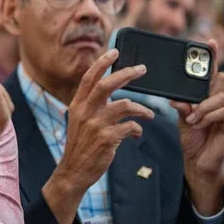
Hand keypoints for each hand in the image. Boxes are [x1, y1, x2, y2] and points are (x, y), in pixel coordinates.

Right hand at [42, 49, 153, 223]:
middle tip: (141, 69)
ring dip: (142, 108)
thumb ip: (91, 105)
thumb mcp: (79, 120)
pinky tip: (137, 133)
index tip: (115, 52)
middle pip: (107, 84)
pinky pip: (130, 127)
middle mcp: (85, 111)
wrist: (74, 171)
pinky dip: (137, 129)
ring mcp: (96, 125)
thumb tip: (110, 91)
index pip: (89, 77)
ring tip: (149, 114)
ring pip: (125, 105)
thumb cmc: (81, 145)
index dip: (102, 62)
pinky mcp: (107, 139)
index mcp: (77, 104)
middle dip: (126, 74)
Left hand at [170, 40, 223, 214]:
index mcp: (207, 95)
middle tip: (192, 99)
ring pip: (221, 97)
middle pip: (221, 80)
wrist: (198, 162)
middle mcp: (221, 100)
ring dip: (203, 107)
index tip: (209, 42)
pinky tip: (198, 123)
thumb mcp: (183, 119)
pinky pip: (223, 113)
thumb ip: (182, 107)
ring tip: (192, 118)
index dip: (212, 56)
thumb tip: (177, 100)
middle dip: (206, 86)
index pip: (211, 72)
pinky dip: (207, 117)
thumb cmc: (192, 138)